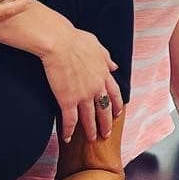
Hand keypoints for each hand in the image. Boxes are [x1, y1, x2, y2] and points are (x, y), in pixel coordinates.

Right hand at [41, 26, 121, 142]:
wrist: (59, 43)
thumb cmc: (75, 40)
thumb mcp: (97, 46)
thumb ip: (106, 58)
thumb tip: (115, 66)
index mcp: (103, 74)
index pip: (114, 93)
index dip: (116, 104)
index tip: (118, 113)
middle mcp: (96, 87)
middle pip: (104, 109)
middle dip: (107, 122)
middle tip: (107, 133)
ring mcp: (83, 95)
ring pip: (89, 118)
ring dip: (91, 130)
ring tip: (92, 139)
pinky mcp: (67, 100)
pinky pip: (70, 120)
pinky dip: (68, 130)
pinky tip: (67, 138)